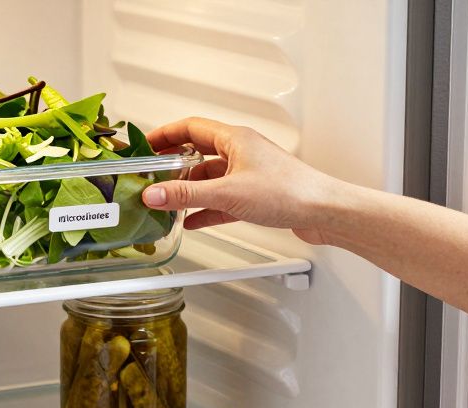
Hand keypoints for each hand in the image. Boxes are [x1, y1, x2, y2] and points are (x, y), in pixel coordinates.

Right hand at [142, 118, 340, 244]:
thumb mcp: (228, 193)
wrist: (323, 211)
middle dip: (173, 166)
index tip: (145, 144)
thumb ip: (186, 195)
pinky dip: (204, 209)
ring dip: (188, 191)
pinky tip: (192, 220)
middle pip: (197, 153)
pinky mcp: (256, 196)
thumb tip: (155, 193)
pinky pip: (221, 200)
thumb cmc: (290, 191)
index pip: (191, 127)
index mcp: (235, 139)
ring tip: (168, 202)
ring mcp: (249, 175)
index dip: (165, 134)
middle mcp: (242, 153)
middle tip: (152, 175)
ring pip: (209, 179)